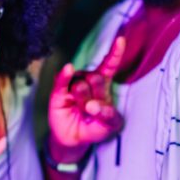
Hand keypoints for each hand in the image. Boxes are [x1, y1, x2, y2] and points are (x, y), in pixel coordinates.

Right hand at [48, 34, 126, 156]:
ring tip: (80, 110)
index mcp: (103, 84)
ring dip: (82, 101)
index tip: (120, 40)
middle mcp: (87, 80)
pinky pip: (62, 82)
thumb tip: (92, 106)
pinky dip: (64, 76)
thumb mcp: (109, 125)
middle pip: (95, 79)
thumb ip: (108, 116)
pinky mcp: (58, 93)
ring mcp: (72, 84)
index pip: (109, 65)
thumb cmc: (94, 127)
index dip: (115, 53)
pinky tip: (67, 69)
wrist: (74, 139)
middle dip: (96, 96)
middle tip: (92, 110)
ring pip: (81, 85)